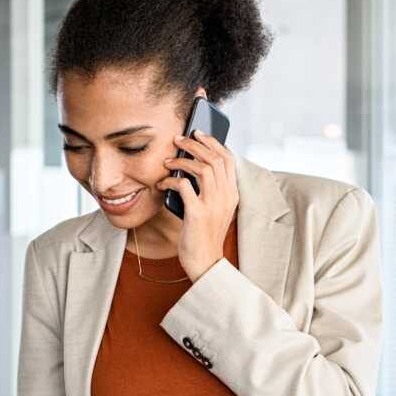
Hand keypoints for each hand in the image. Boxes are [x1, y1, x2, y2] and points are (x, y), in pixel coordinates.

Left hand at [160, 130, 239, 283]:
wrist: (205, 261)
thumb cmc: (205, 235)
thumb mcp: (215, 209)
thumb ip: (211, 189)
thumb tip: (192, 166)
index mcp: (232, 194)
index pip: (228, 158)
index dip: (213, 142)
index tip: (198, 133)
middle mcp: (226, 196)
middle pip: (214, 158)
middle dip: (194, 144)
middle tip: (178, 140)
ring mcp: (213, 204)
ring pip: (202, 167)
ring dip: (182, 160)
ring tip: (168, 161)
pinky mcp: (197, 213)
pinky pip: (184, 185)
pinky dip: (171, 180)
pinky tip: (163, 183)